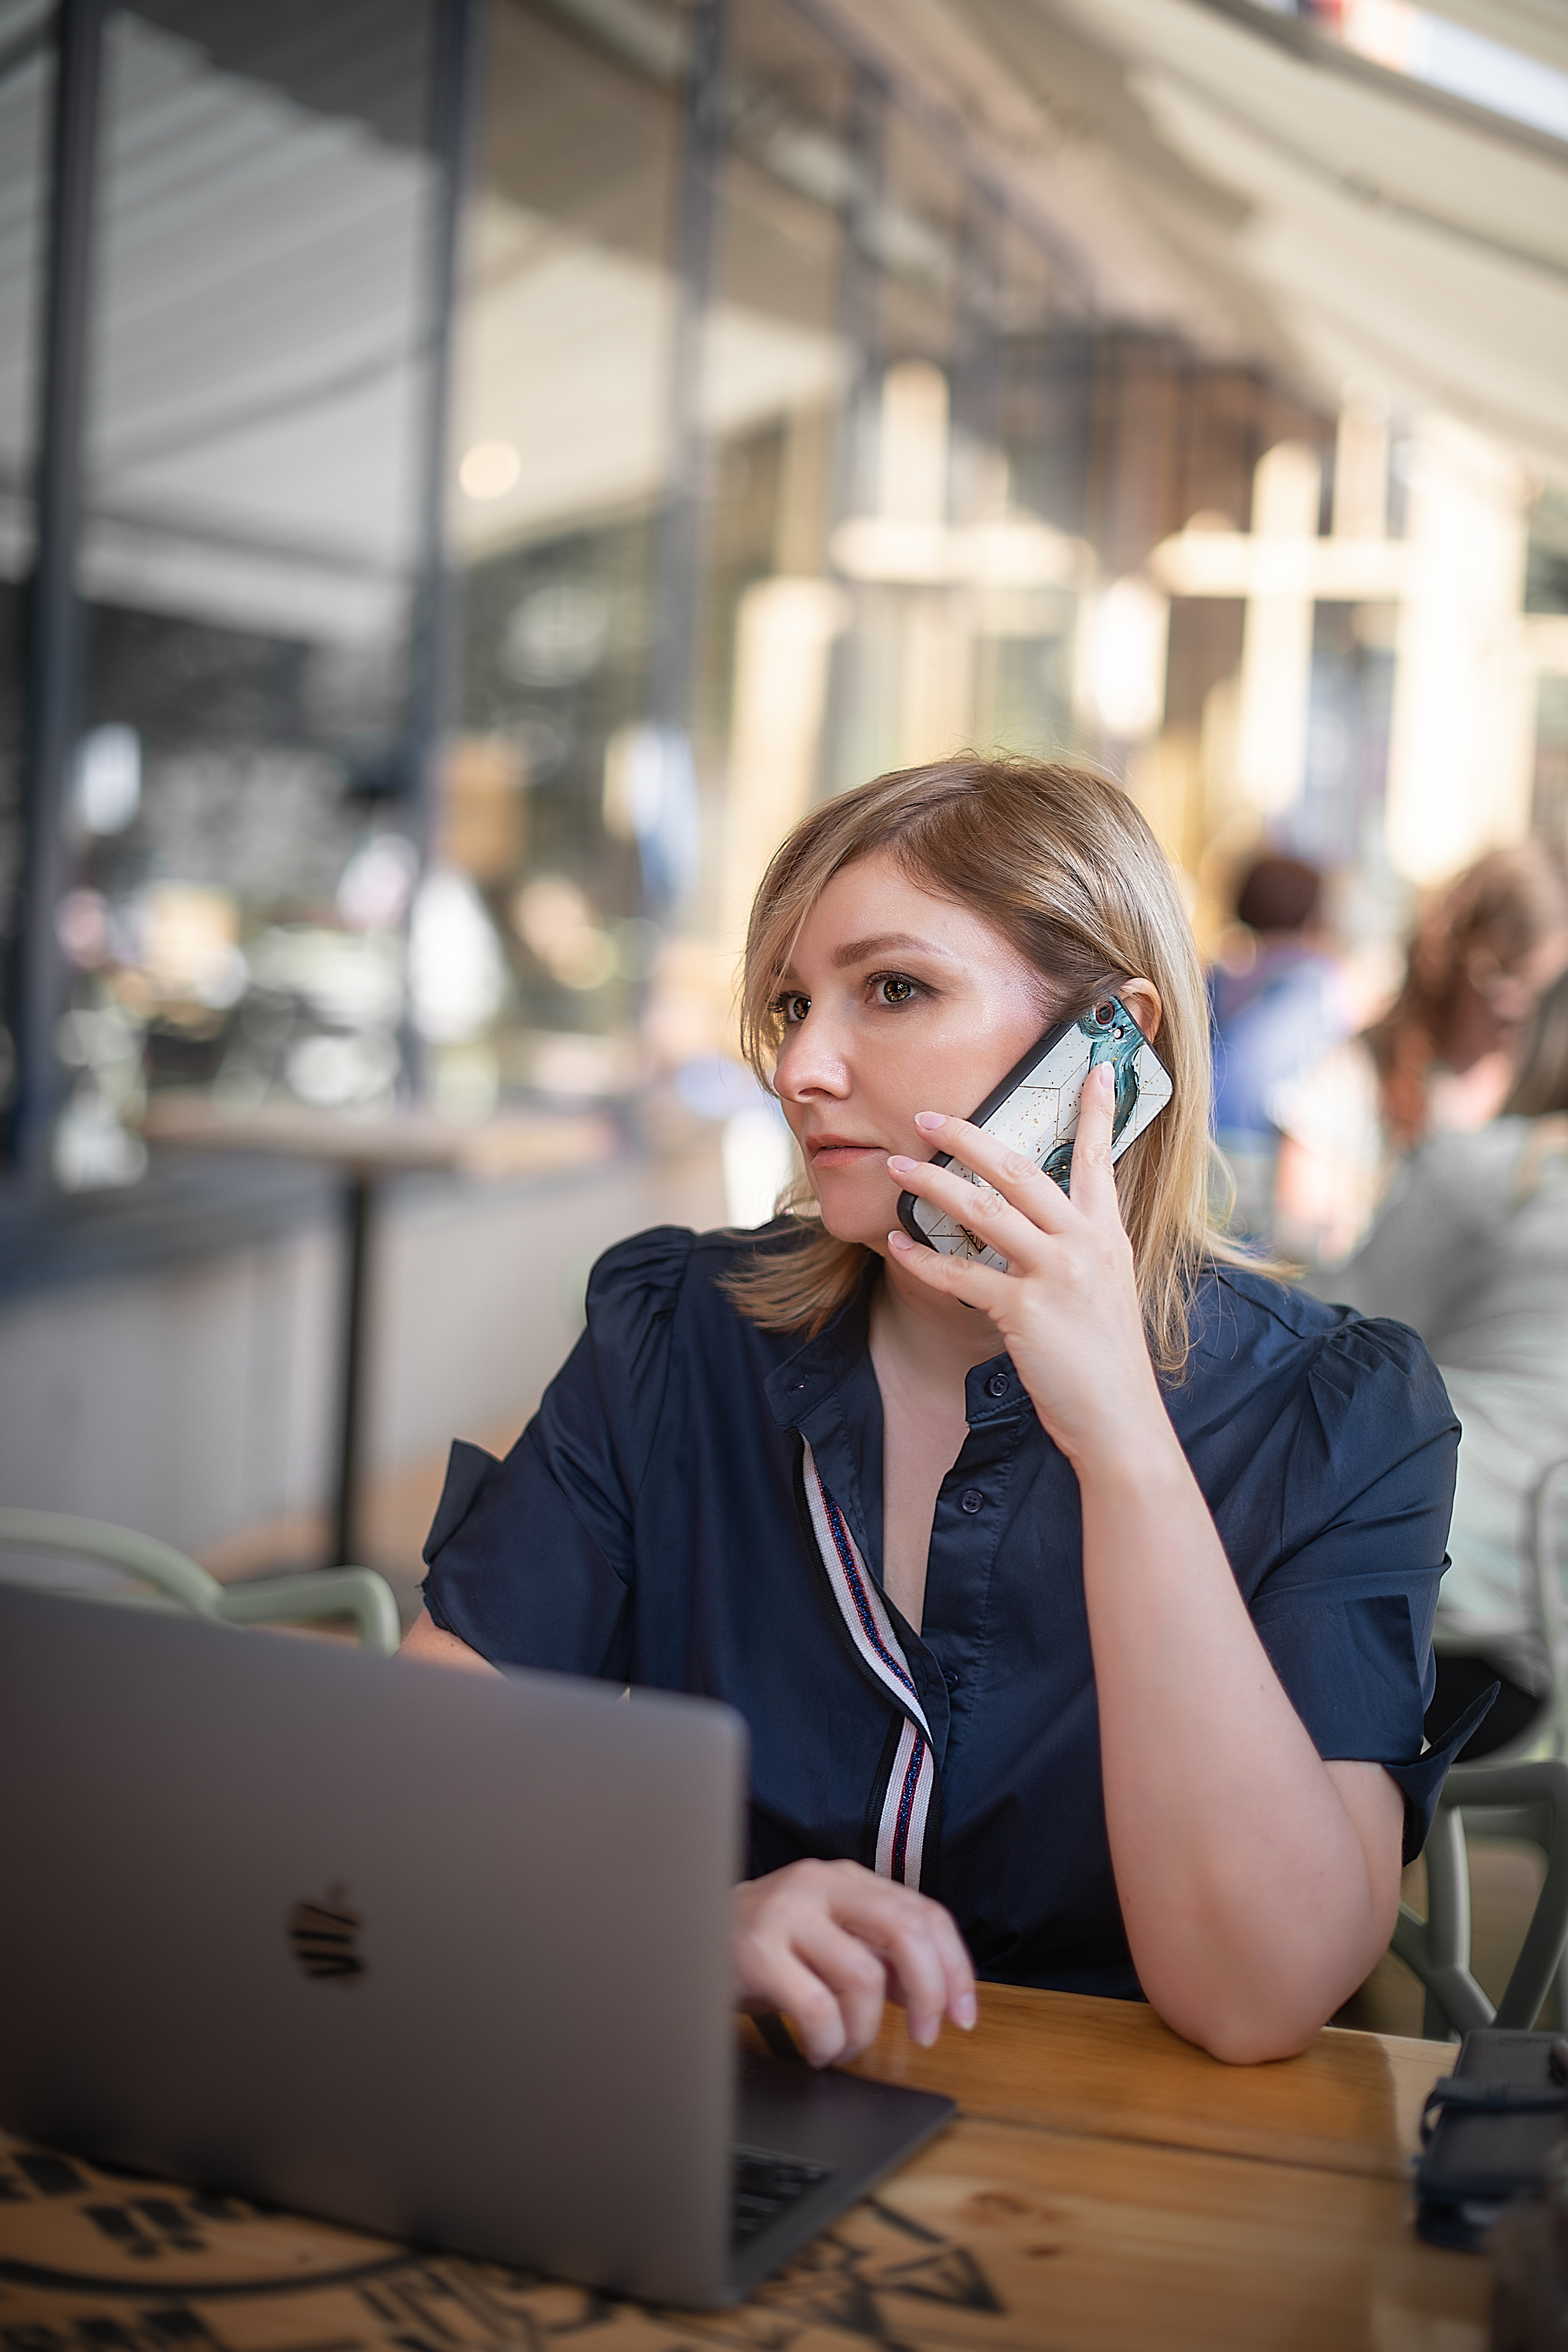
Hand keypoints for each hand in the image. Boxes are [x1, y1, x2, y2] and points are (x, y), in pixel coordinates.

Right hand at [733, 1858, 975, 2066]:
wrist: (686, 1942)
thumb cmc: (767, 1948)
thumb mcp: (829, 1940)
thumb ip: (879, 1956)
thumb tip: (934, 1990)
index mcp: (847, 1879)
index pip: (925, 1912)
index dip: (955, 1967)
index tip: (964, 2016)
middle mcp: (820, 1884)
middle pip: (904, 1929)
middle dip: (929, 1991)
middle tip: (927, 2035)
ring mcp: (787, 1913)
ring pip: (862, 1977)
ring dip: (864, 2030)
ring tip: (844, 2046)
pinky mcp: (758, 1951)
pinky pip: (817, 2008)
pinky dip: (828, 2042)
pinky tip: (818, 2049)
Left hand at [885, 1061, 1168, 1473]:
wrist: (1121, 1420)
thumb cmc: (1107, 1361)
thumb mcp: (1107, 1290)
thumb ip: (1080, 1251)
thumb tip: (1042, 1226)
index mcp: (1107, 1235)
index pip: (1100, 1159)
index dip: (1095, 1112)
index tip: (1094, 1067)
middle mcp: (1085, 1244)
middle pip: (1021, 1170)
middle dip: (970, 1136)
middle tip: (929, 1116)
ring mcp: (1056, 1274)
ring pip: (984, 1210)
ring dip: (933, 1185)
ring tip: (898, 1166)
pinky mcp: (1026, 1310)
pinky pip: (962, 1274)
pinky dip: (923, 1260)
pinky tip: (896, 1247)